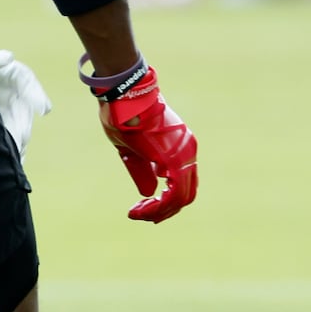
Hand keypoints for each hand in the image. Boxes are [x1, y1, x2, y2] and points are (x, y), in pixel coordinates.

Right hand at [96, 66, 197, 222]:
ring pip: (180, 198)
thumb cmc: (123, 115)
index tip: (143, 206)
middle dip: (162, 210)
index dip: (165, 200)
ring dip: (158, 212)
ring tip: (138, 215)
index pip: (181, 183)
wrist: (124, 96)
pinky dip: (158, 208)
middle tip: (141, 216)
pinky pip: (173, 195)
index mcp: (178, 148)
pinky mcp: (174, 161)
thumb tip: (150, 193)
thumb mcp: (131, 148)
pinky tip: (141, 211)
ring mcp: (184, 156)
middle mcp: (187, 152)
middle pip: (184, 194)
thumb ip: (142, 170)